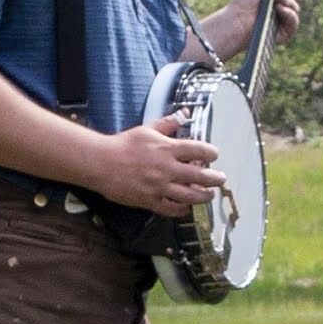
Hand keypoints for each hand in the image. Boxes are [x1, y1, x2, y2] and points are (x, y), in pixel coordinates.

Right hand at [101, 117, 225, 212]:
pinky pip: (172, 209)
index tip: (214, 155)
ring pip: (190, 195)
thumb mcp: (146, 129)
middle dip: (215, 178)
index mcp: (167, 148)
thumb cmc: (123, 145)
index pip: (199, 149)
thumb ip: (168, 123)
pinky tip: (186, 207)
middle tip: (220, 179)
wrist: (101, 163)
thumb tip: (184, 114)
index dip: (211, 152)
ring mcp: (159, 186)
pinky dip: (182, 209)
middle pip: (201, 175)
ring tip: (209, 195)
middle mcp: (167, 168)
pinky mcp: (150, 200)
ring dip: (204, 196)